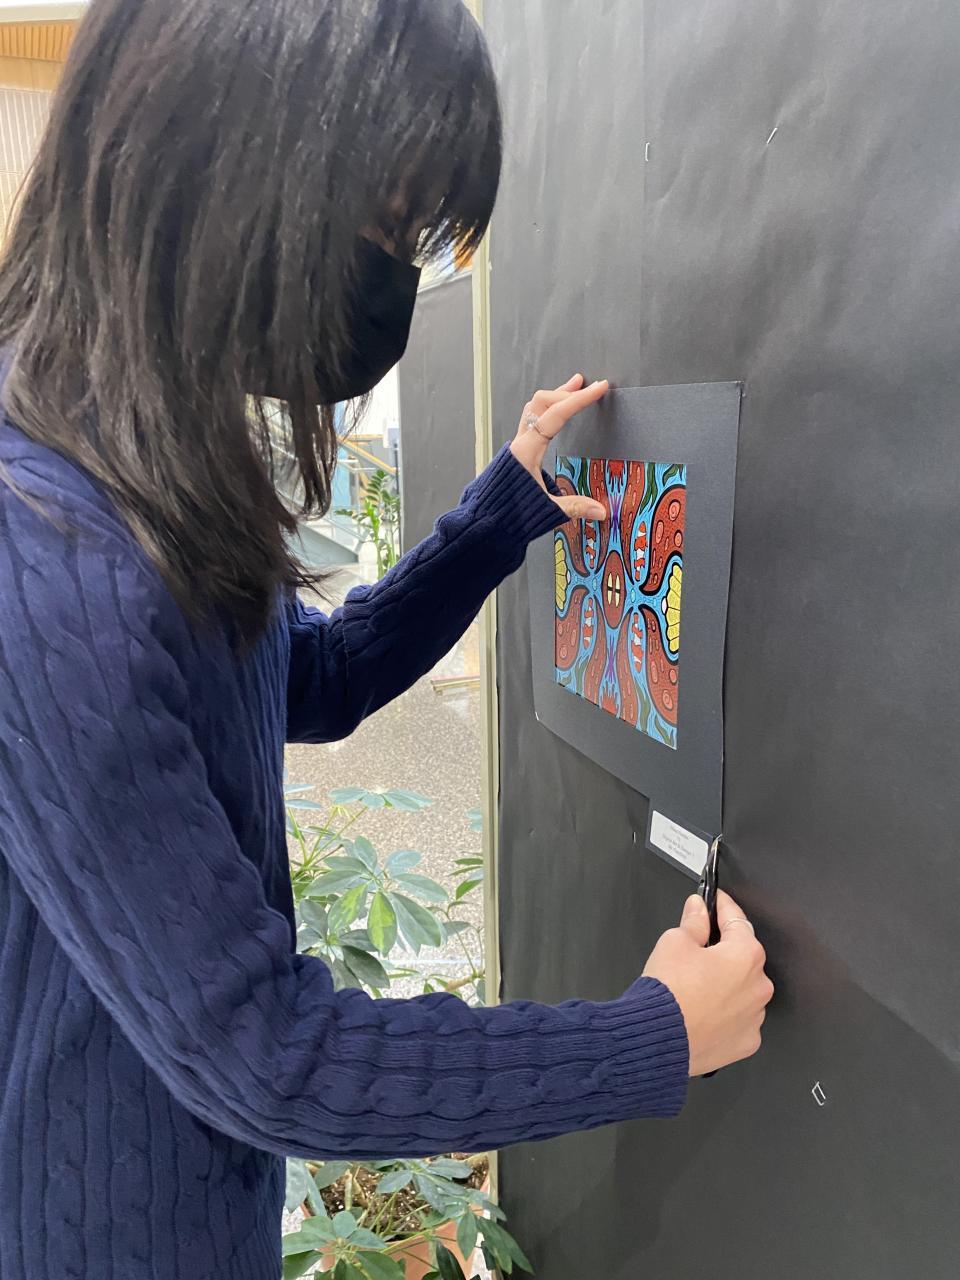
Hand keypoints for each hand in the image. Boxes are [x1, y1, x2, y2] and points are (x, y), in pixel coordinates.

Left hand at [510, 374, 609, 521]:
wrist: (483, 520)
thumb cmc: (509, 513)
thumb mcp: (546, 509)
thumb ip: (574, 507)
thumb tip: (601, 511)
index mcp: (527, 450)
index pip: (556, 414)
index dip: (579, 400)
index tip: (599, 388)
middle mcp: (520, 442)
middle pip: (542, 402)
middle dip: (568, 392)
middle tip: (591, 387)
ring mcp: (517, 444)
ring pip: (534, 407)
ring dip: (555, 396)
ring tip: (574, 387)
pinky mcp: (517, 450)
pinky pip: (532, 419)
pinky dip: (547, 408)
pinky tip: (556, 410)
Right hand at [642, 890, 773, 1076]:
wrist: (658, 1039)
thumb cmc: (668, 992)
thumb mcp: (675, 942)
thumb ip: (693, 922)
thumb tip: (698, 908)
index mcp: (745, 955)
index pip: (736, 919)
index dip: (722, 905)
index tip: (715, 899)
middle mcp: (758, 986)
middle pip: (742, 958)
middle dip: (722, 950)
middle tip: (696, 948)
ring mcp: (754, 1017)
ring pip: (742, 990)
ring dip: (726, 984)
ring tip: (696, 987)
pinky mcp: (746, 1042)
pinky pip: (738, 1019)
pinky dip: (725, 1013)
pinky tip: (703, 1011)